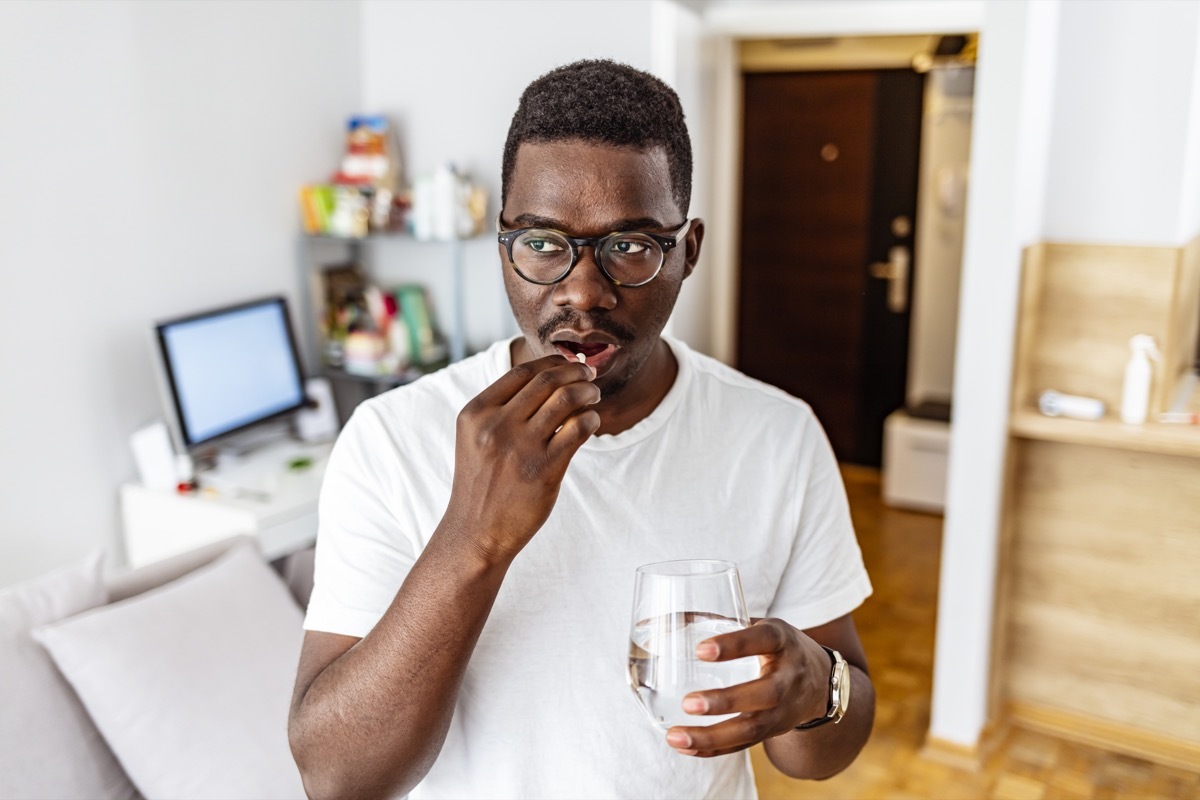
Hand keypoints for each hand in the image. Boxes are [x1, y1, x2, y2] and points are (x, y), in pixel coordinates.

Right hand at [443, 354, 599, 564]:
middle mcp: (496, 426)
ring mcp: (520, 447)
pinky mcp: (544, 470)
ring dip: (587, 391)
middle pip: (546, 380)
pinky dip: (591, 419)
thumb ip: (501, 409)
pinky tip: (593, 422)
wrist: (475, 533)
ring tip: (594, 394)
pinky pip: (578, 429)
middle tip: (589, 375)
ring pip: (566, 399)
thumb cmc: (482, 484)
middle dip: (574, 372)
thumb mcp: (476, 439)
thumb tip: (547, 378)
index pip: (521, 372)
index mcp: (476, 413)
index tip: (568, 364)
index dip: (552, 362)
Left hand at [665, 618, 830, 757]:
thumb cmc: (777, 646)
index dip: (735, 645)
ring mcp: (784, 709)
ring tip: (674, 736)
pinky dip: (713, 749)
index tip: (701, 650)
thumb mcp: (759, 625)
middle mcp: (789, 676)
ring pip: (752, 728)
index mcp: (782, 640)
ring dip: (712, 736)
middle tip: (688, 702)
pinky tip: (686, 747)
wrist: (822, 682)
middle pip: (764, 694)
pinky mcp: (774, 731)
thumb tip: (654, 620)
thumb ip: (715, 621)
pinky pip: (744, 744)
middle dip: (726, 701)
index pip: (762, 640)